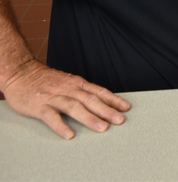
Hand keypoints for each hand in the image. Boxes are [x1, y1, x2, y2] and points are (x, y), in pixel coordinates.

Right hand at [2, 59, 130, 138]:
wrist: (21, 73)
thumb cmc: (46, 80)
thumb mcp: (68, 82)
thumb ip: (82, 91)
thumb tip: (101, 101)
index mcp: (77, 84)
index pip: (99, 91)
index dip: (113, 99)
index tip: (126, 108)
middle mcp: (68, 89)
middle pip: (90, 100)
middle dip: (107, 110)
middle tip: (119, 120)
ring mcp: (54, 97)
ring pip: (74, 107)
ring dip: (90, 118)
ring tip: (102, 128)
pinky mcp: (39, 106)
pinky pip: (51, 117)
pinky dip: (61, 125)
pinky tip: (69, 134)